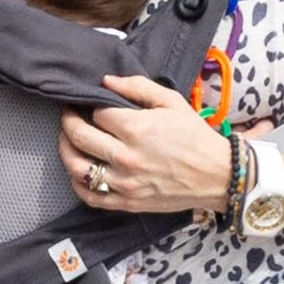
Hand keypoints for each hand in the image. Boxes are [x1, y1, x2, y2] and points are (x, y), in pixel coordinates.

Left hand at [59, 75, 237, 218]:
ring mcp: (125, 183)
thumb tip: (106, 81)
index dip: (90, 105)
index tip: (88, 103)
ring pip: (77, 167)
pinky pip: (91, 196)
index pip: (97, 113)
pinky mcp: (128, 202)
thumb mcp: (172, 102)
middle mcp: (127, 157)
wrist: (218, 175)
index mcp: (138, 129)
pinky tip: (78, 171)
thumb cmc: (195, 136)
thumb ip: (138, 87)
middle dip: (68, 122)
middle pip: (80, 137)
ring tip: (67, 140)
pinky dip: (77, 183)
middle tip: (68, 115)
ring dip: (65, 150)